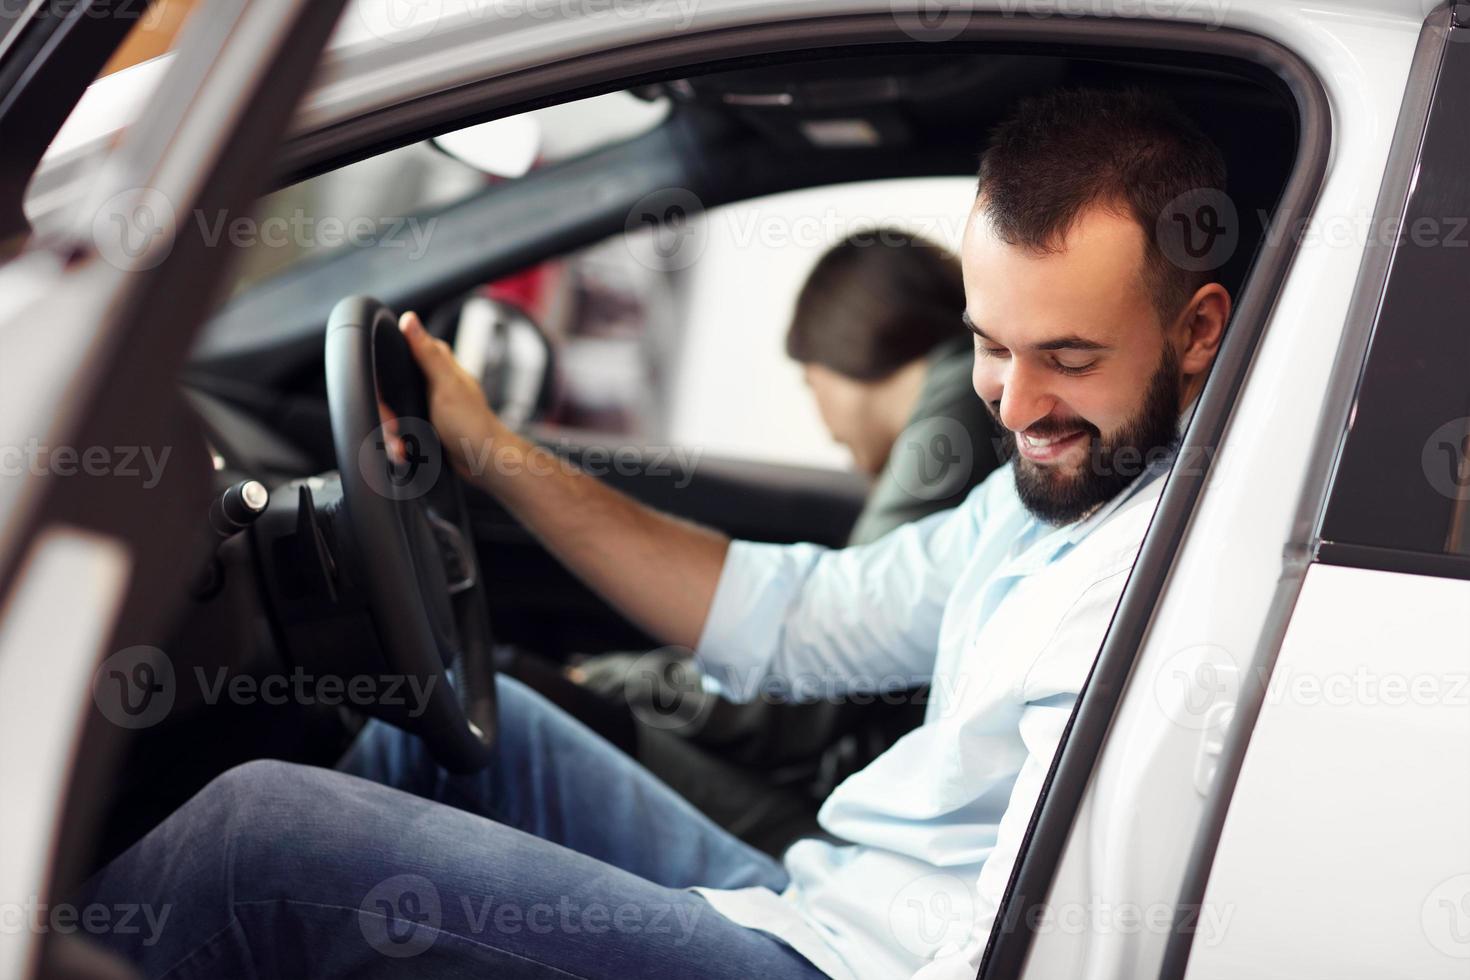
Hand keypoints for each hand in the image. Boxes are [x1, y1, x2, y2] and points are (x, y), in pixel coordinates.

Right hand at [398, 311, 505, 479]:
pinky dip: (400, 443)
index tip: (385, 398)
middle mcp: (432, 382)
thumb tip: (409, 319)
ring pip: (394, 414)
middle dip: (387, 415)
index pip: (399, 355)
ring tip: (399, 447)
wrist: (484, 461)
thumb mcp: (446, 385)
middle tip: (394, 429)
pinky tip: (403, 452)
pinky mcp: (425, 425)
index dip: (384, 376)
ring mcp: (427, 404)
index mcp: (439, 365)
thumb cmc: (472, 424)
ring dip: (392, 434)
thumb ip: (427, 354)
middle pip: (391, 391)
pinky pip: (402, 431)